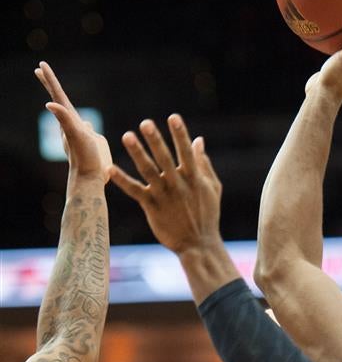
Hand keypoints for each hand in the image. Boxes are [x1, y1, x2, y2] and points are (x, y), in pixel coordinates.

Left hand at [35, 62, 111, 182]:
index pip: (57, 95)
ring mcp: (77, 134)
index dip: (50, 79)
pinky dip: (79, 121)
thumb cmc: (85, 158)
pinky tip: (84, 124)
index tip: (41, 64)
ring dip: (63, 102)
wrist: (89, 180)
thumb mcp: (76, 136)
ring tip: (58, 93)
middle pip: (58, 100)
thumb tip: (49, 105)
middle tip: (40, 70)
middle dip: (50, 85)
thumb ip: (64, 119)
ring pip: (68, 113)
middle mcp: (69, 125)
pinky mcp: (85, 143)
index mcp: (68, 120)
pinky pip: (82, 127)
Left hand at [109, 115, 221, 254]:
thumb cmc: (208, 214)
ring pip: (148, 170)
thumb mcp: (212, 188)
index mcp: (194, 178)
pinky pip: (134, 190)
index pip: (186, 152)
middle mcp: (178, 184)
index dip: (180, 134)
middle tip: (145, 123)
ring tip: (126, 135)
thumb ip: (204, 163)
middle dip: (156, 140)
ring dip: (137, 153)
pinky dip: (122, 180)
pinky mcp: (151, 207)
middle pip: (165, 158)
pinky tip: (109, 168)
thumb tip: (198, 140)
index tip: (173, 117)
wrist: (198, 244)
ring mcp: (164, 195)